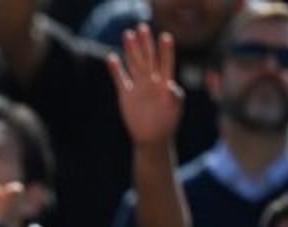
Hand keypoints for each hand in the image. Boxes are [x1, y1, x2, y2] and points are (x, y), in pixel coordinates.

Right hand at [108, 25, 182, 148]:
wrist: (152, 138)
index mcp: (165, 83)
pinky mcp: (126, 95)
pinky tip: (111, 57)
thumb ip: (175, 97)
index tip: (165, 36)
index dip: (166, 50)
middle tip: (141, 27)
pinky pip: (120, 79)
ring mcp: (138, 87)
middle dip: (145, 43)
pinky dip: (116, 69)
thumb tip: (171, 87)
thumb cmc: (167, 124)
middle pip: (148, 58)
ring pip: (134, 64)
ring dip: (131, 50)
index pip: (166, 63)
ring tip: (127, 34)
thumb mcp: (174, 111)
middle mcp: (152, 82)